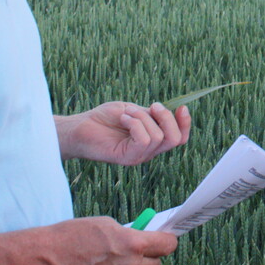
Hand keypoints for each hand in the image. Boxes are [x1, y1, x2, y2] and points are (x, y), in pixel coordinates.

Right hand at [41, 217, 177, 264]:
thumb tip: (141, 239)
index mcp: (134, 245)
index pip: (167, 245)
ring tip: (109, 263)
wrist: (47, 259)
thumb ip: (129, 234)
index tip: (165, 239)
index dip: (167, 241)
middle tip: (136, 251)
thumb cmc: (74, 236)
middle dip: (149, 257)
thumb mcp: (107, 225)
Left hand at [57, 102, 190, 165]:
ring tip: (127, 114)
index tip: (182, 107)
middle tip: (152, 106)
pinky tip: (122, 119)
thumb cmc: (104, 118)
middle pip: (175, 139)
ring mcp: (138, 156)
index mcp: (153, 140)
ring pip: (158, 136)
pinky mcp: (126, 158)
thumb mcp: (134, 111)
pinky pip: (143, 139)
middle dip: (167, 118)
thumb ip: (152, 115)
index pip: (180, 138)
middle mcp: (148, 151)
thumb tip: (170, 111)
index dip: (185, 124)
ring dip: (143, 117)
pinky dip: (135, 123)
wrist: (79, 127)